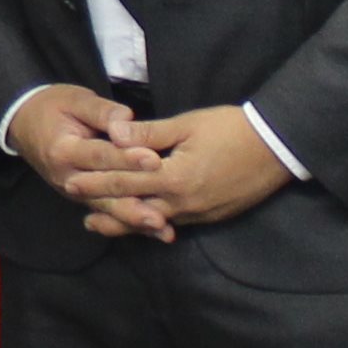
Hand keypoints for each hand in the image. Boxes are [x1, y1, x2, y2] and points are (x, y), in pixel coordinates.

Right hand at [5, 84, 170, 238]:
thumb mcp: (75, 99)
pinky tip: (155, 231)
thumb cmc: (53, 108)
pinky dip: (131, 223)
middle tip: (164, 210)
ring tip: (162, 229)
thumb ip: (102, 111)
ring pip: (108, 208)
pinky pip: (108, 213)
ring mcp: (75, 192)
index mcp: (63, 150)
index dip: (127, 159)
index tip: (154, 161)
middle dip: (136, 201)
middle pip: (106, 190)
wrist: (24, 124)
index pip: (100, 156)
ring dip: (136, 220)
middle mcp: (67, 178)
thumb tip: (127, 119)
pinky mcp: (83, 199)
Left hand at [56, 104, 291, 240]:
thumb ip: (149, 132)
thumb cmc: (231, 129)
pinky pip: (174, 222)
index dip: (95, 181)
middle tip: (77, 208)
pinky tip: (144, 221)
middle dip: (103, 206)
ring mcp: (198, 213)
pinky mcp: (210, 216)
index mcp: (174, 177)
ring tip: (100, 223)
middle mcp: (183, 202)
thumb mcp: (188, 124)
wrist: (277, 148)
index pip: (125, 180)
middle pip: (134, 206)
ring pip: (153, 220)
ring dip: (125, 221)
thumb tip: (113, 133)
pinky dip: (153, 222)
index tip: (70, 180)